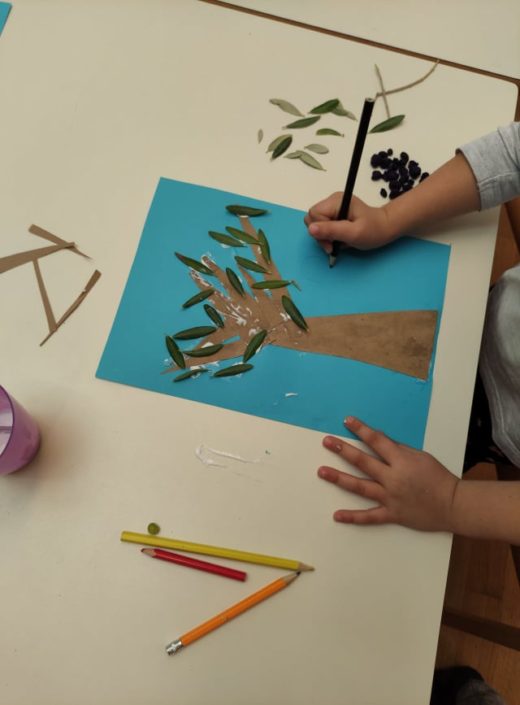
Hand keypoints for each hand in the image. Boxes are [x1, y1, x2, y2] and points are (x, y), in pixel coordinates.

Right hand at [304, 192, 395, 251]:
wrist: (384, 228)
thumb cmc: (373, 230)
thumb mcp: (353, 233)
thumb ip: (332, 230)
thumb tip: (311, 229)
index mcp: (337, 201)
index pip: (314, 214)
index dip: (320, 229)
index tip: (332, 242)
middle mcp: (332, 201)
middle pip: (312, 218)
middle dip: (320, 235)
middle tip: (333, 245)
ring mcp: (332, 208)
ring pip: (315, 224)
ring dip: (323, 237)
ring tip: (337, 243)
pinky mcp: (334, 215)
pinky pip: (322, 226)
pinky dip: (327, 236)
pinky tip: (338, 239)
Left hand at [318, 416, 458, 531]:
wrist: (453, 505)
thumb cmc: (438, 478)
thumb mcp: (421, 456)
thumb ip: (398, 449)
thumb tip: (378, 437)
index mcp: (401, 461)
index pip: (377, 441)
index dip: (361, 430)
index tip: (347, 421)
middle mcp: (392, 478)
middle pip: (363, 462)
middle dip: (343, 450)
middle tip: (327, 441)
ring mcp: (390, 497)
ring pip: (360, 487)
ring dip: (339, 478)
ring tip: (321, 471)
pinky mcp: (392, 514)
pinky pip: (369, 517)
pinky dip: (353, 517)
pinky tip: (336, 515)